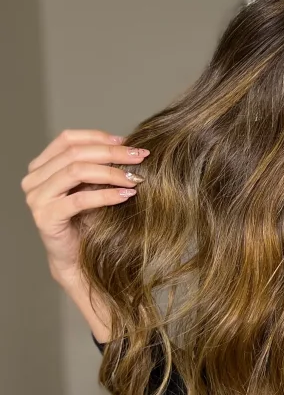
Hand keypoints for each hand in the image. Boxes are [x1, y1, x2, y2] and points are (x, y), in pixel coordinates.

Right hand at [21, 129, 148, 284]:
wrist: (77, 258)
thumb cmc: (86, 219)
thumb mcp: (91, 185)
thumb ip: (99, 164)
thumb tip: (129, 145)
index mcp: (41, 166)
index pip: (68, 139)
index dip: (98, 137)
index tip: (127, 142)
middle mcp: (34, 179)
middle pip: (74, 153)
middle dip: (111, 153)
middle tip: (139, 156)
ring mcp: (36, 198)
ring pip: (76, 171)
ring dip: (111, 172)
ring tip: (134, 178)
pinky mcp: (46, 217)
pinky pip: (79, 199)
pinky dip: (105, 195)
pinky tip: (126, 195)